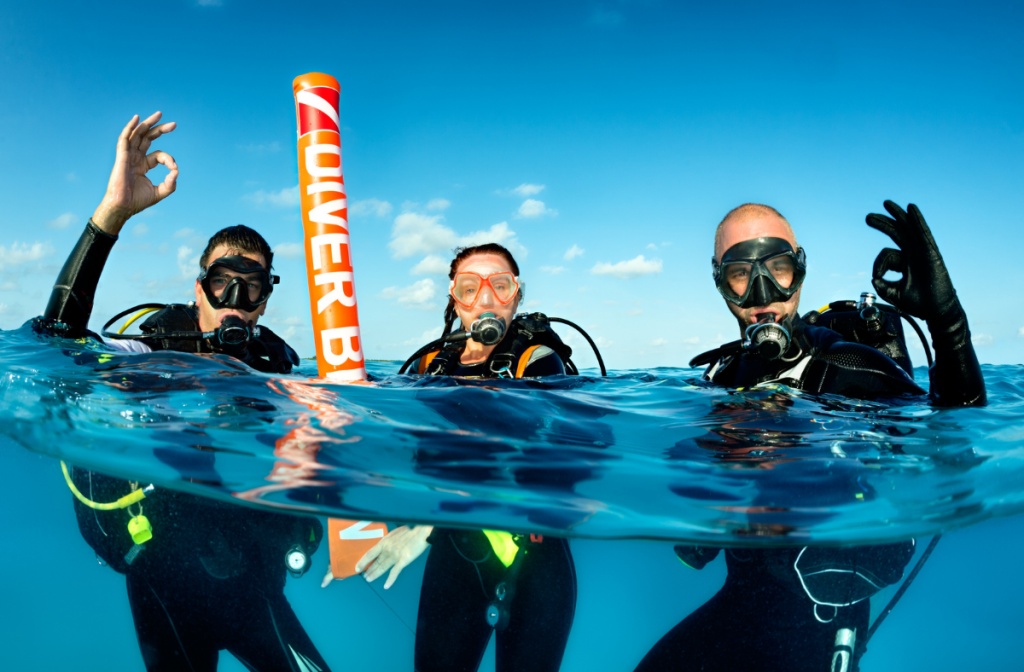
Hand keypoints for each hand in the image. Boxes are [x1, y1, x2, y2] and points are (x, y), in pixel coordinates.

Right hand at [92, 112, 177, 233]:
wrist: (123, 206)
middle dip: (160, 130)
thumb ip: (170, 184)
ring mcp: (128, 156)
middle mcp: (135, 158)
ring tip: (159, 114)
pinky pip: (124, 139)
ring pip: (137, 135)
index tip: (174, 168)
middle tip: (174, 124)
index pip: (159, 155)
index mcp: (143, 165)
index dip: (169, 159)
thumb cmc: (138, 201)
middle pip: (147, 138)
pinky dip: (129, 128)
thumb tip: (176, 171)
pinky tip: (136, 119)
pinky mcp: (121, 157)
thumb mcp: (160, 192)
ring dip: (147, 124)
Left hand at [356, 525, 431, 589]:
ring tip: (369, 579)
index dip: (362, 561)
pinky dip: (390, 580)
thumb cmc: (411, 529)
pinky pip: (395, 572)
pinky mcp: (403, 560)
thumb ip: (389, 540)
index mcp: (385, 541)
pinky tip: (386, 585)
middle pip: (376, 562)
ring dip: (375, 574)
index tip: (357, 568)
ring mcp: (395, 555)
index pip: (369, 553)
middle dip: (369, 570)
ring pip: (382, 567)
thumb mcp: (395, 532)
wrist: (421, 531)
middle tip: (364, 576)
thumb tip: (385, 545)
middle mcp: (387, 549)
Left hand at [865, 201, 958, 325]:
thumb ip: (883, 286)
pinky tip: (910, 208)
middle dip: (883, 223)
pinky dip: (917, 219)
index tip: (876, 277)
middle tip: (868, 218)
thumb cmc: (918, 303)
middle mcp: (913, 253)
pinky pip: (923, 232)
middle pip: (896, 232)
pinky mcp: (932, 252)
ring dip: (897, 215)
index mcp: (903, 262)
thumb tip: (873, 279)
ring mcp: (922, 251)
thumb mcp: (895, 294)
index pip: (885, 255)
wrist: (936, 310)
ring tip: (885, 203)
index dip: (877, 265)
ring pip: (908, 228)